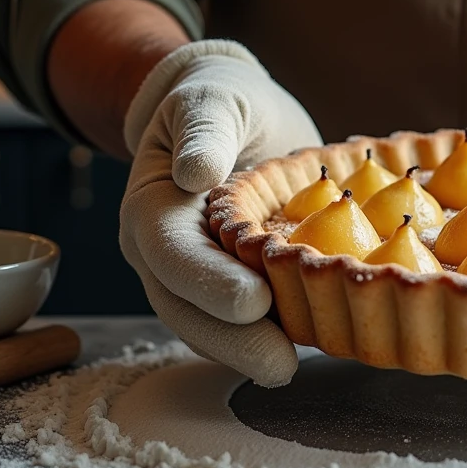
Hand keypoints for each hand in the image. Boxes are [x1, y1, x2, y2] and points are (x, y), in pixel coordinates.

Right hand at [120, 40, 322, 386]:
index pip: (173, 254)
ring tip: (294, 370)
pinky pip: (240, 322)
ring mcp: (194, 275)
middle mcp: (163, 252)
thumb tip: (195, 173)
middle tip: (281, 364)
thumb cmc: (219, 97)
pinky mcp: (230, 283)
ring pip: (210, 327)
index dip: (209, 282)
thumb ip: (205, 131)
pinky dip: (270, 337)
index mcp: (152, 208)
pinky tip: (313, 346)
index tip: (254, 302)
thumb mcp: (212, 98)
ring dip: (248, 352)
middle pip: (185, 308)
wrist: (231, 111)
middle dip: (232, 340)